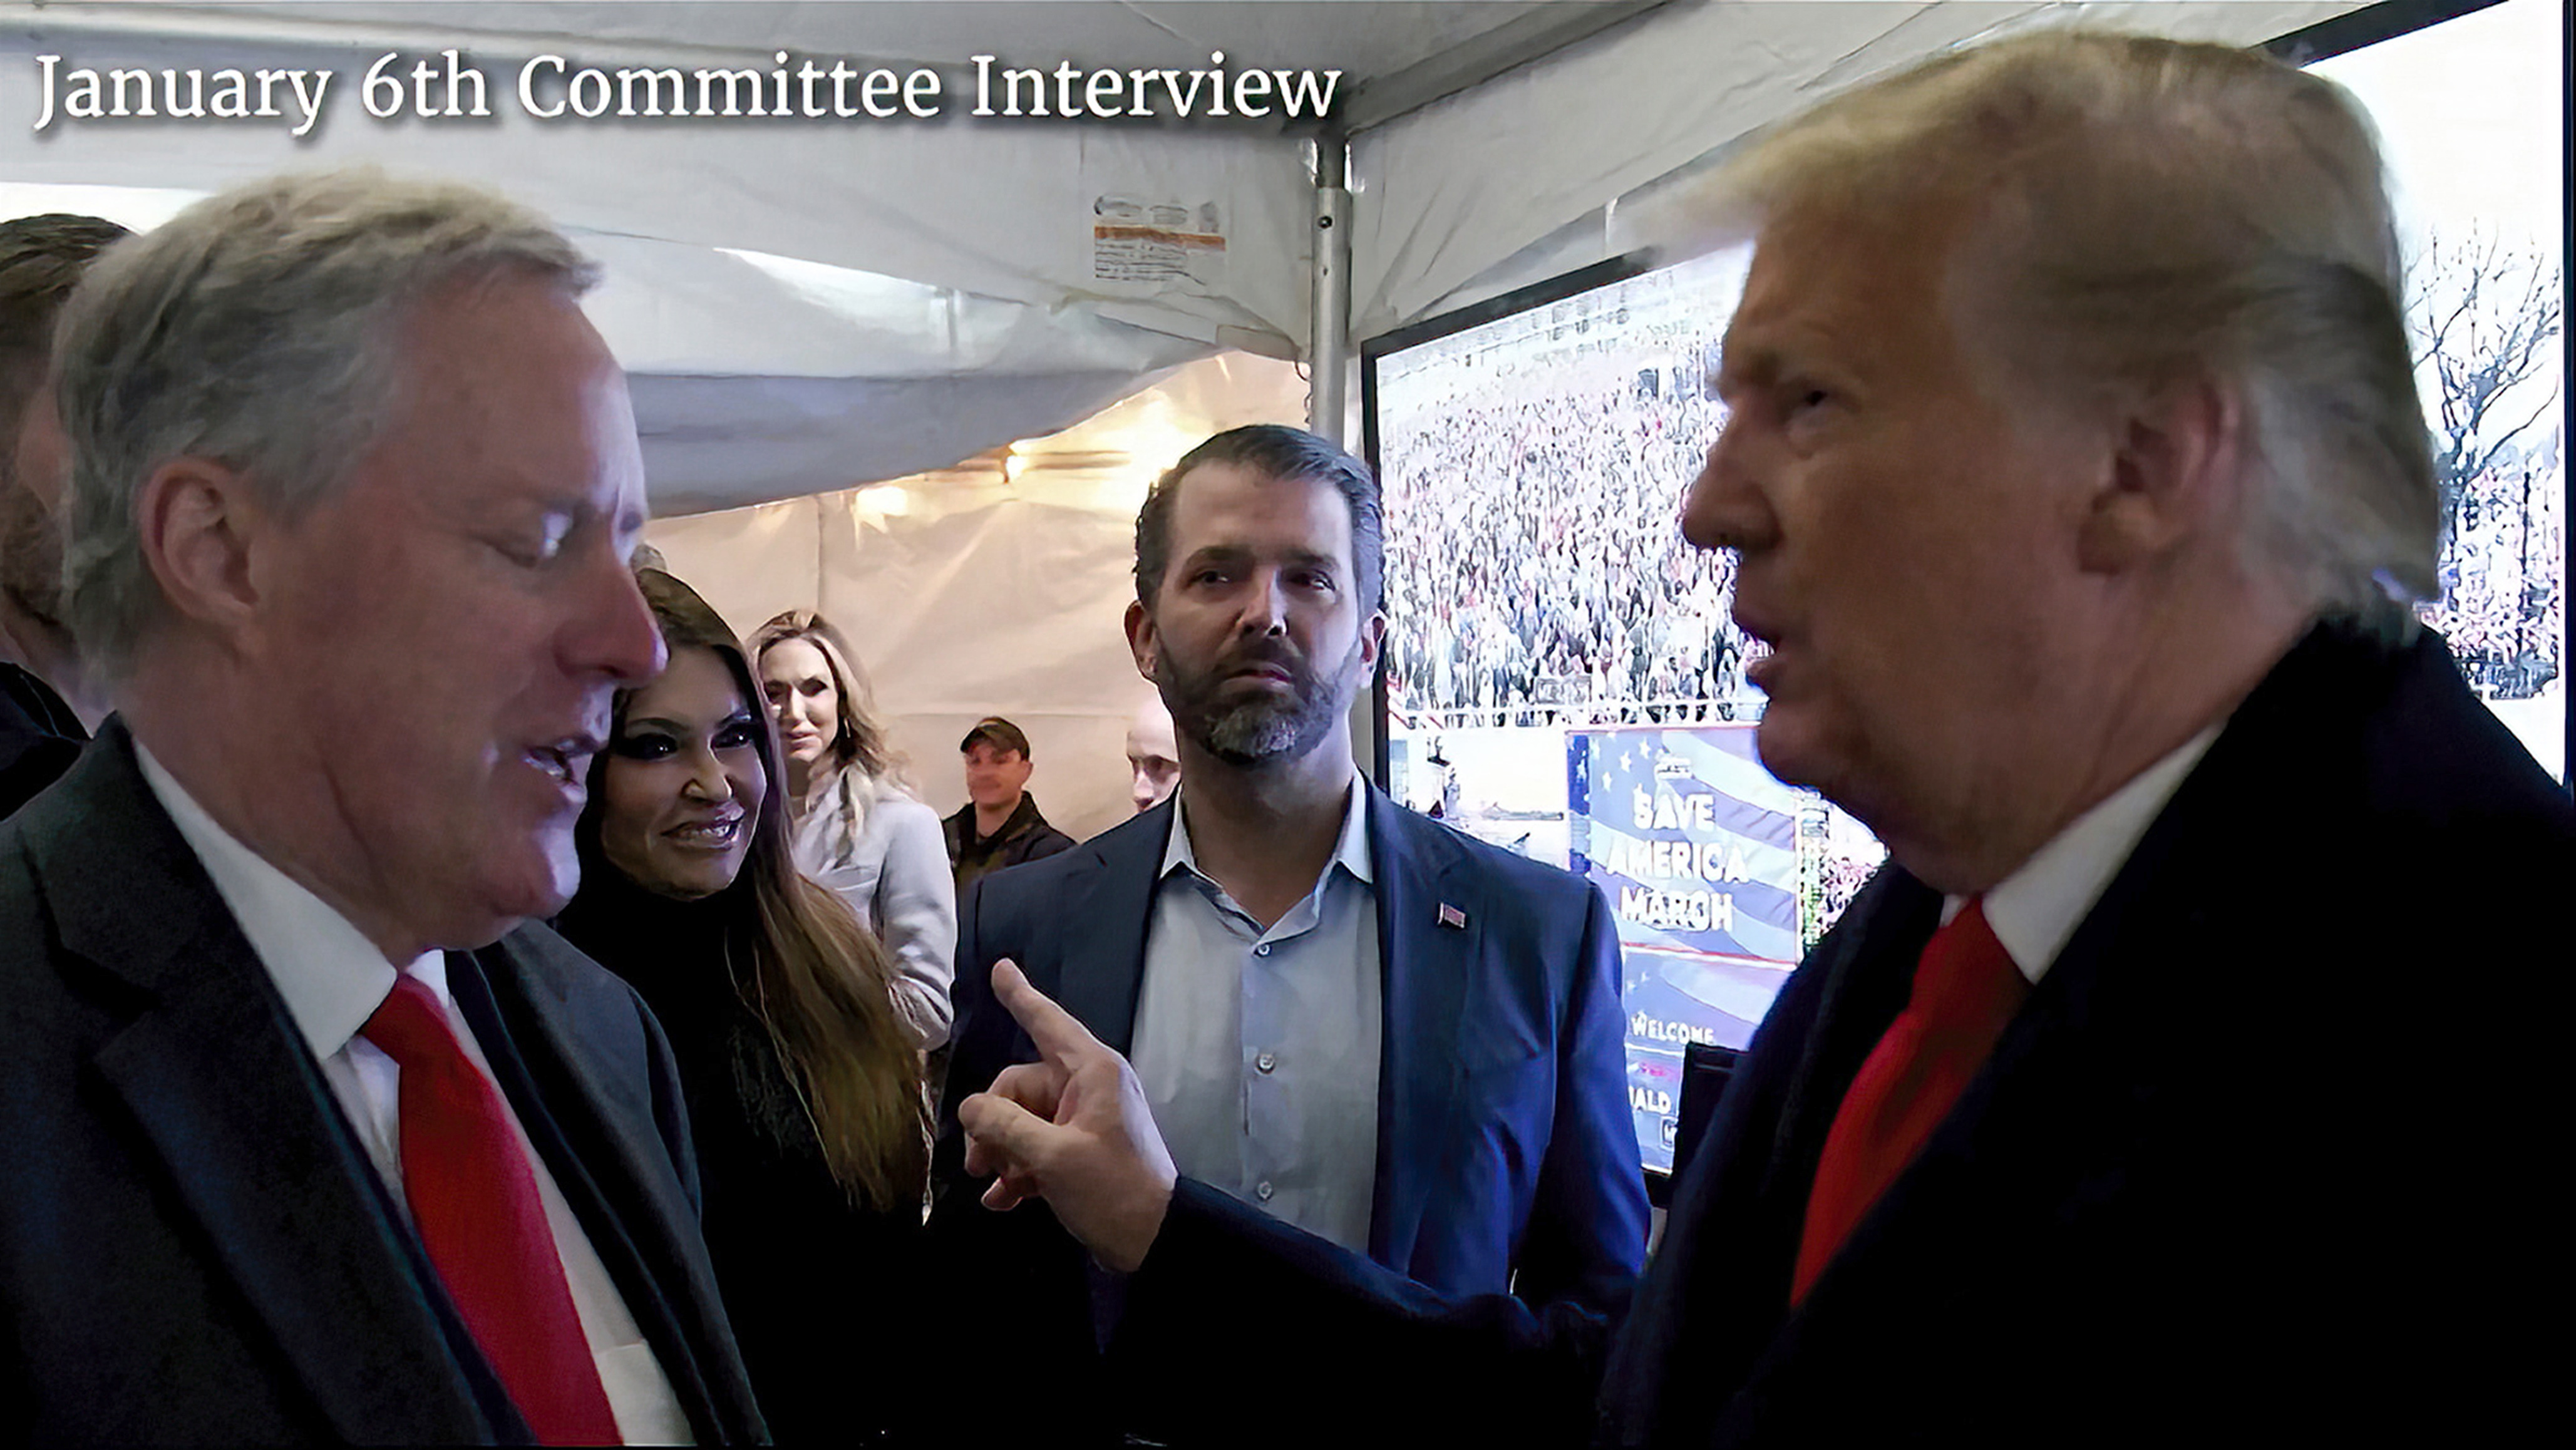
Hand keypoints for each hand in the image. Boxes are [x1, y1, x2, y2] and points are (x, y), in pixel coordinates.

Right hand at [958, 960, 1178, 1272]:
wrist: (1154, 1240)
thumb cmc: (1112, 1189)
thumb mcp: (1052, 1156)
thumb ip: (1005, 1126)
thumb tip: (970, 1107)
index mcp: (1092, 1072)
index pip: (1048, 1022)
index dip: (1021, 995)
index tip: (1000, 968)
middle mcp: (1088, 1088)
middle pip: (1020, 1086)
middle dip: (993, 1123)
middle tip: (979, 1162)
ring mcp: (1084, 1121)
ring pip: (1023, 1120)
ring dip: (1002, 1152)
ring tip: (993, 1184)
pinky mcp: (1080, 1152)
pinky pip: (1037, 1148)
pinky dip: (1018, 1172)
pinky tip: (1003, 1200)